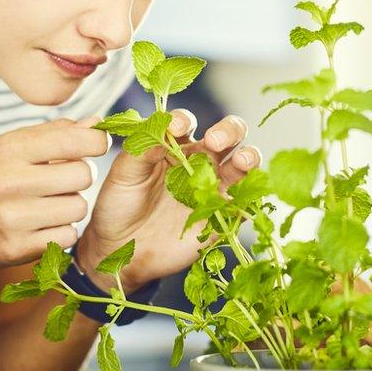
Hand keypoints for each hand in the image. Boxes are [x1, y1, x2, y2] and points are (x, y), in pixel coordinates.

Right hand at [0, 117, 108, 268]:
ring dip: (70, 207)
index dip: (95, 143)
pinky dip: (59, 232)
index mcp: (10, 149)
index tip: (93, 146)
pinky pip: (67, 237)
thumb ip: (55, 133)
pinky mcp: (17, 248)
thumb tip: (97, 123)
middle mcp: (10, 182)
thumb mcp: (10, 146)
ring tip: (47, 203)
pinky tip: (40, 225)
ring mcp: (13, 217)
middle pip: (84, 176)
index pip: (77, 140)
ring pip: (78, 208)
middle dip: (78, 177)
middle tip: (61, 180)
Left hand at [77, 110, 260, 291]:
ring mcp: (214, 186)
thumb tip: (162, 131)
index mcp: (173, 145)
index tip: (176, 128)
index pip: (186, 123)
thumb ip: (140, 150)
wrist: (123, 249)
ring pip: (243, 163)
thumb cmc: (119, 206)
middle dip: (228, 130)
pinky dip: (251, 194)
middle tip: (215, 140)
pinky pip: (244, 201)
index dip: (184, 120)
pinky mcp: (222, 213)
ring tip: (243, 161)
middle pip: (227, 134)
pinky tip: (245, 194)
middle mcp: (199, 160)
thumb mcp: (123, 174)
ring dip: (249, 157)